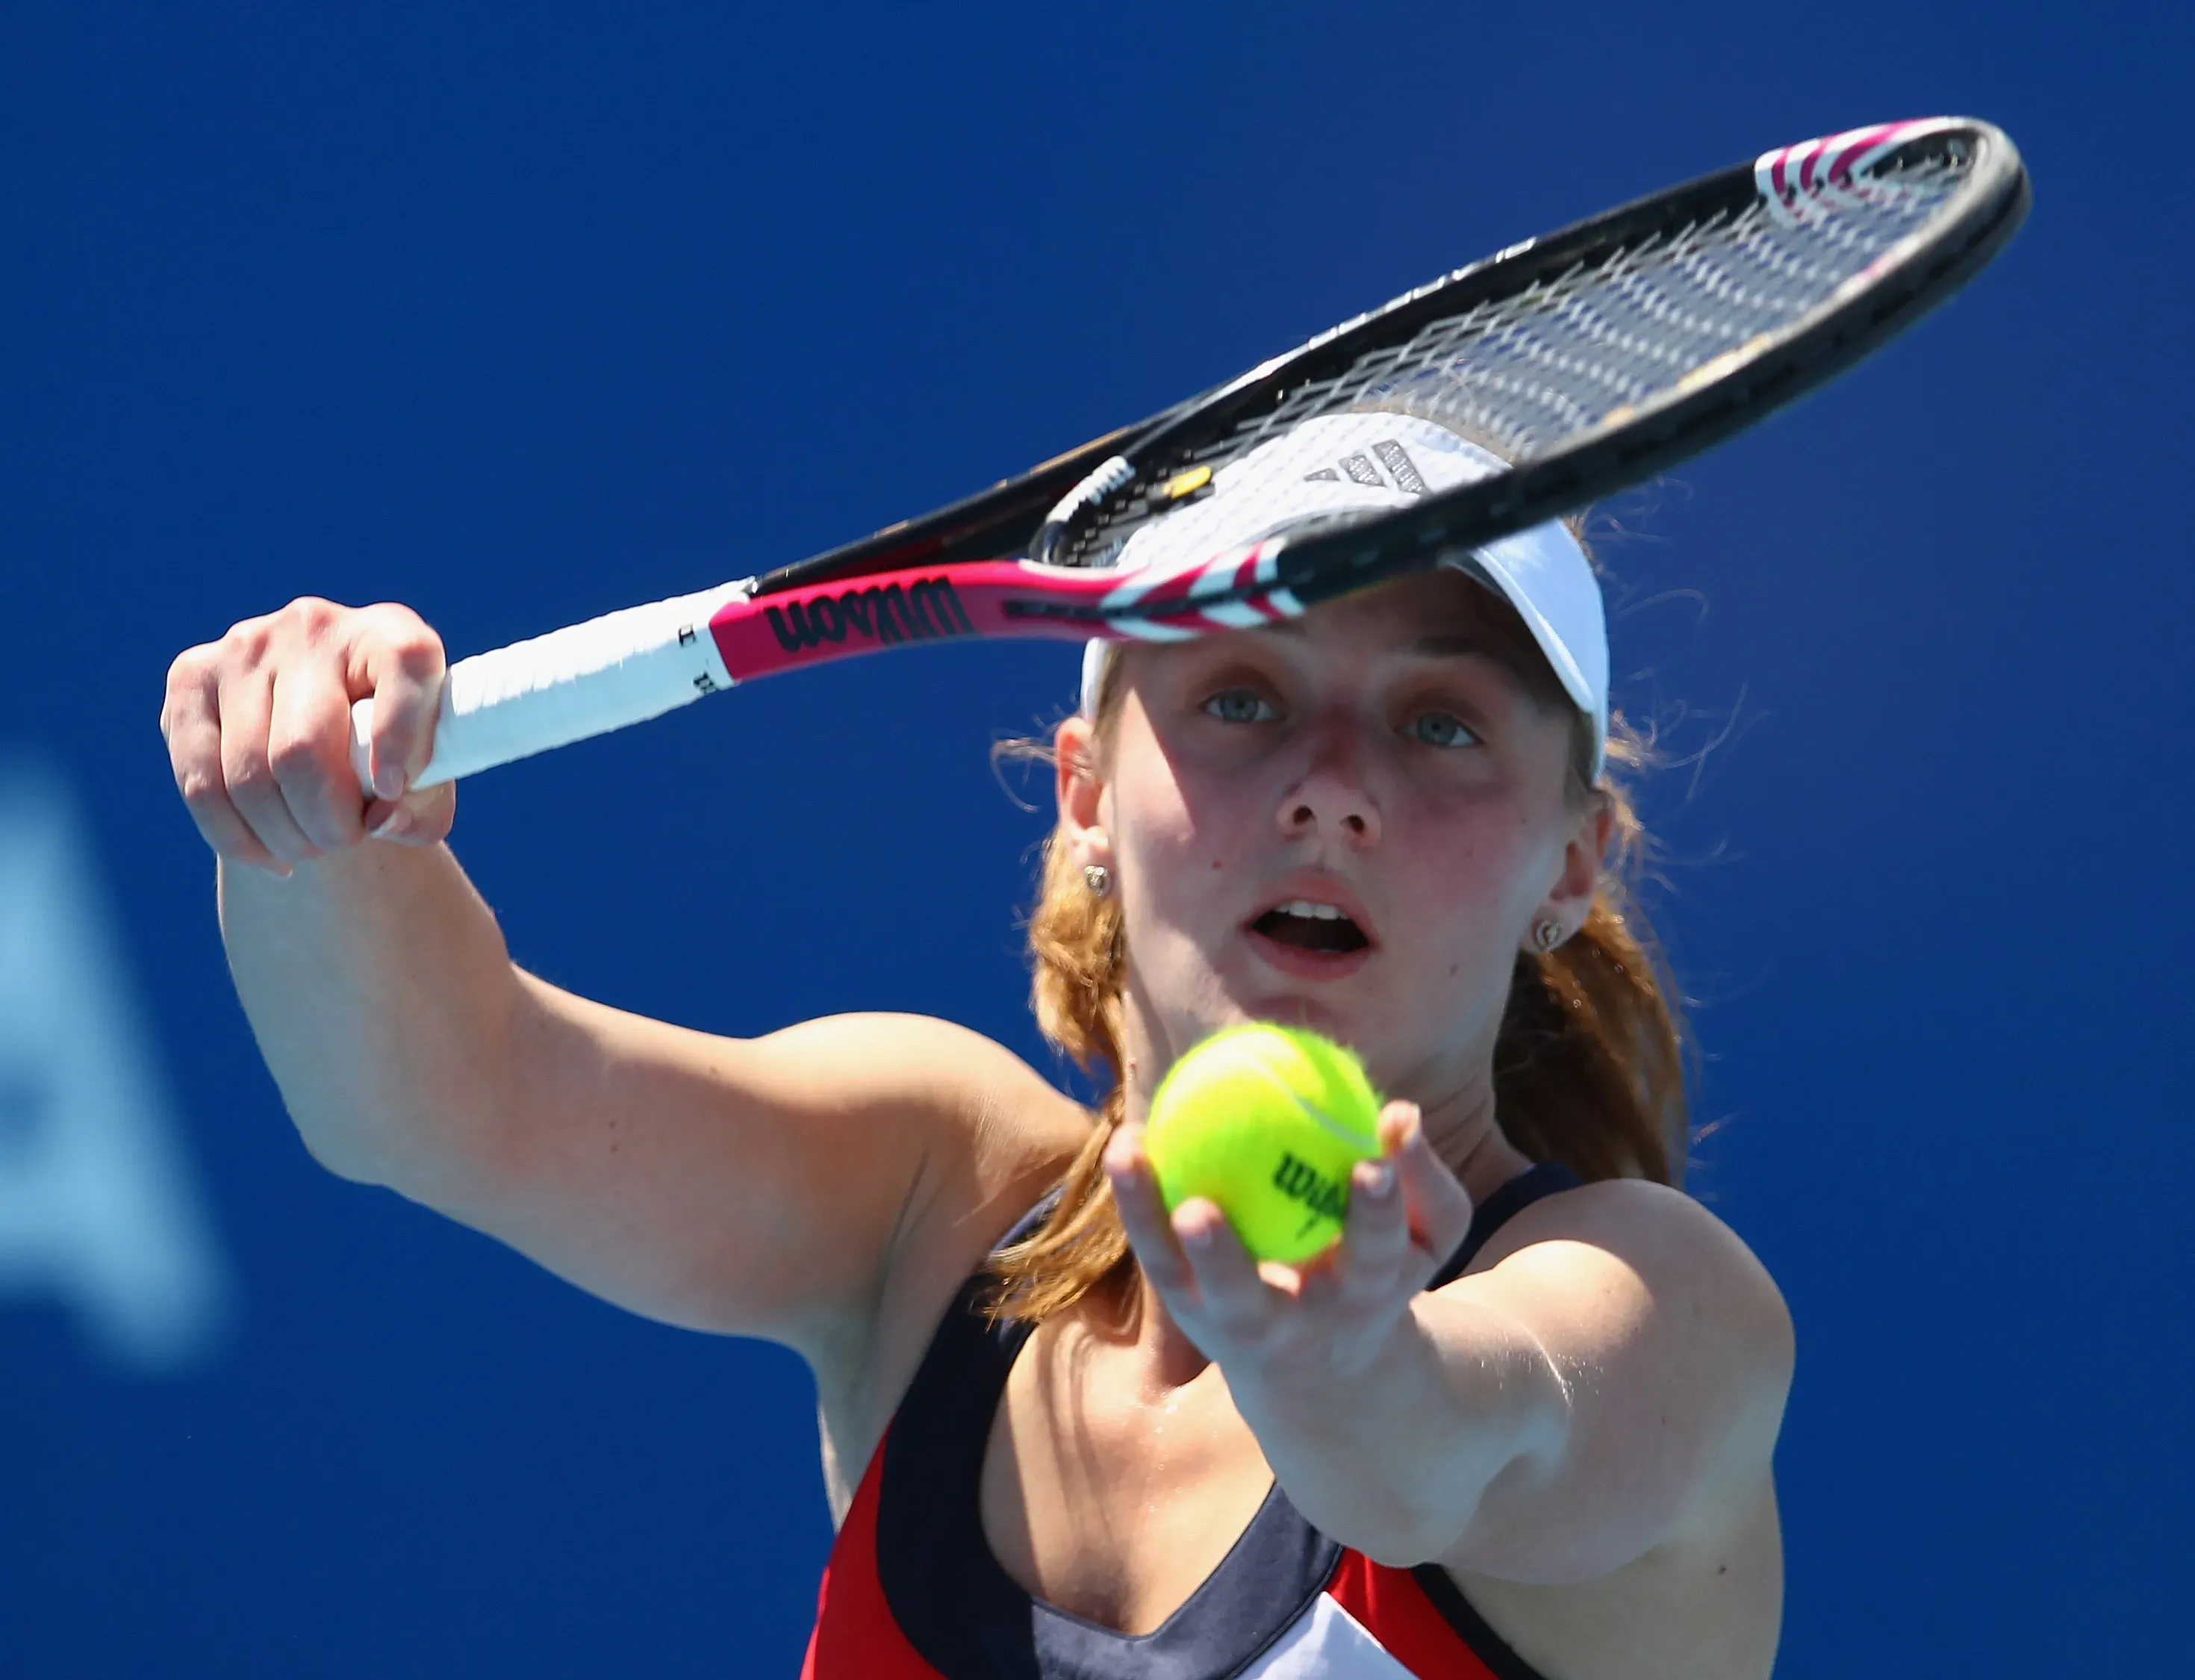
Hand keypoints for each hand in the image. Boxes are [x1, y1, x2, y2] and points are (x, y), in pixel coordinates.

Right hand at [161, 597, 452, 874]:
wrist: (322, 732)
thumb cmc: (390, 758)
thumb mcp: (427, 780)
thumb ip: (422, 805)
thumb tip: (381, 817)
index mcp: (390, 633)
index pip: (404, 666)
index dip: (401, 738)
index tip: (391, 792)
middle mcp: (314, 626)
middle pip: (304, 749)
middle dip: (328, 822)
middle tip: (346, 843)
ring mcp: (244, 648)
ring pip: (250, 774)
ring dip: (285, 836)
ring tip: (312, 848)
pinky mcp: (190, 678)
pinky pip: (201, 783)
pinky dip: (237, 839)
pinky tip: (272, 858)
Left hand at [1103, 1101, 1476, 1392]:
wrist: (1325, 1367)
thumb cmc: (1383, 1272)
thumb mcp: (1425, 1235)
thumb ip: (1421, 1177)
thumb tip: (1399, 1110)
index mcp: (1360, 1299)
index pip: (1373, 1254)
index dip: (1375, 1213)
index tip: (1371, 1167)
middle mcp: (1288, 1324)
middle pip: (1248, 1300)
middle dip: (1221, 1259)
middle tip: (1197, 1209)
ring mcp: (1229, 1321)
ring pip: (1178, 1278)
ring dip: (1147, 1221)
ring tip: (1128, 1152)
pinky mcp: (1189, 1308)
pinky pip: (1155, 1251)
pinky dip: (1137, 1199)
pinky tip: (1128, 1141)